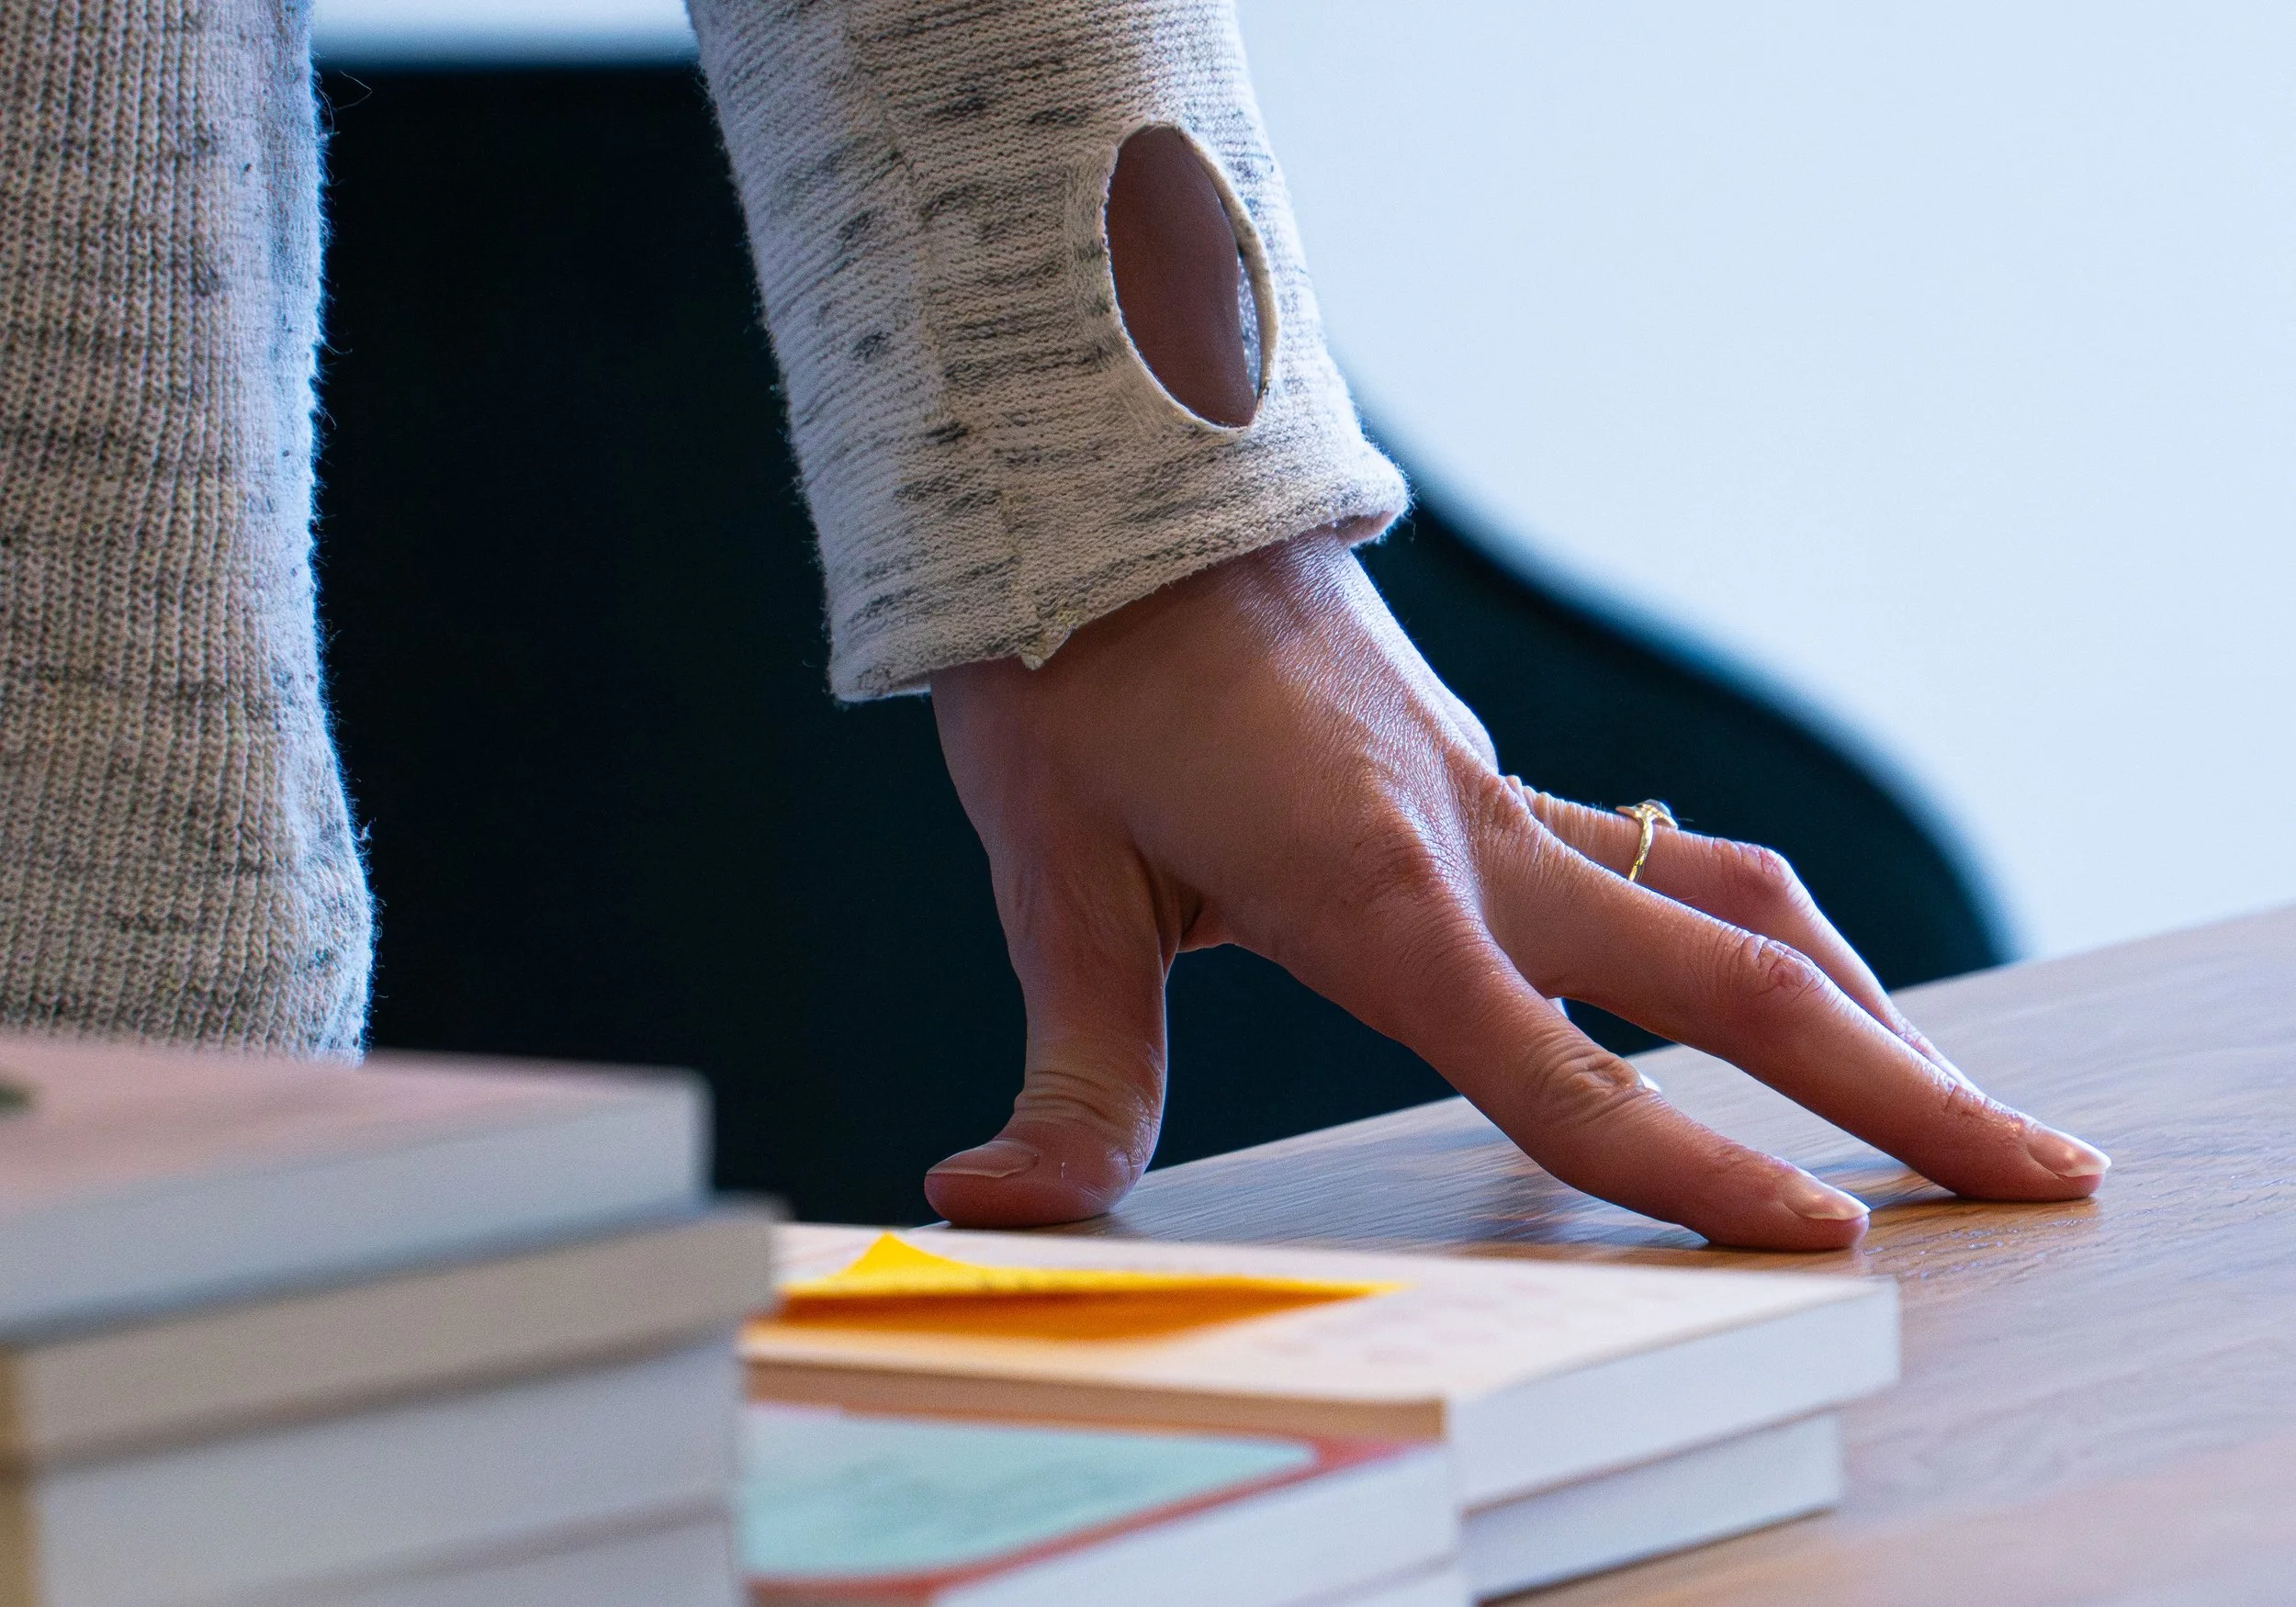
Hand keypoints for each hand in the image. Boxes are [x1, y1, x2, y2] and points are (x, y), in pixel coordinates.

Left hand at [925, 532, 2108, 1246]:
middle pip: (1733, 978)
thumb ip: (1071, 1069)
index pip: (1561, 1071)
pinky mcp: (1488, 781)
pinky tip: (1782, 978)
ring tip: (1952, 1089)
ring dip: (1859, 999)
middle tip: (2036, 1167)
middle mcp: (1475, 846)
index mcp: (1372, 892)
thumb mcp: (1053, 879)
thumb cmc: (1073, 678)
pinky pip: (1666, 856)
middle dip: (1894, 1087)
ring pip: (1730, 901)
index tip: (1832, 1245)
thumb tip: (990, 1215)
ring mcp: (1498, 803)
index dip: (1695, 1174)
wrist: (1107, 495)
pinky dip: (1758, 928)